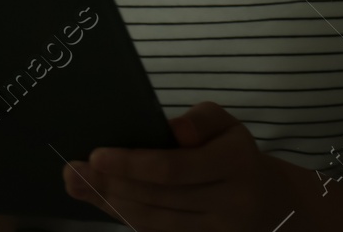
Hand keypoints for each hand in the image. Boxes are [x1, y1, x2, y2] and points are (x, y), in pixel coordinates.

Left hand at [62, 101, 297, 230]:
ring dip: (110, 204)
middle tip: (72, 171)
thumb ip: (201, 120)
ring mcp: (214, 230)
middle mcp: (227, 202)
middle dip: (110, 185)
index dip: (133, 165)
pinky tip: (102, 202)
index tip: (97, 155)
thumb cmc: (236, 154)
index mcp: (235, 163)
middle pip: (157, 198)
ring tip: (78, 185)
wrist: (270, 204)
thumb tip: (172, 130)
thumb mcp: (228, 124)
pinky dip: (125, 218)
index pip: (176, 168)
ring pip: (153, 221)